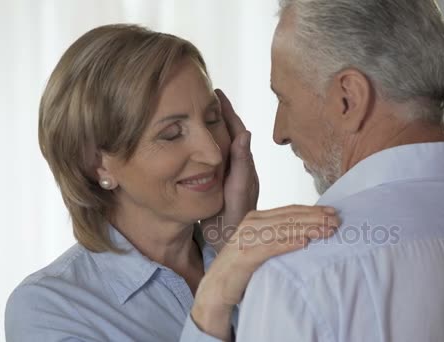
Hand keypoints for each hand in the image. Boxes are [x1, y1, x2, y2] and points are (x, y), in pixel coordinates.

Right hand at [191, 205, 339, 340]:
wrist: (216, 287)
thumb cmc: (241, 267)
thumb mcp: (260, 244)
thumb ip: (277, 234)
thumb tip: (305, 231)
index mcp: (256, 218)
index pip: (290, 210)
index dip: (312, 210)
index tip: (332, 212)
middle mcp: (252, 224)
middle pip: (290, 217)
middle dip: (315, 218)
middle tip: (337, 221)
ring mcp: (248, 238)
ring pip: (284, 229)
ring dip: (308, 229)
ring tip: (327, 231)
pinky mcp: (245, 256)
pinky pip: (271, 247)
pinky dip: (288, 244)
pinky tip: (304, 243)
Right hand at [201, 89, 258, 251]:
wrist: (230, 244)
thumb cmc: (234, 222)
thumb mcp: (237, 192)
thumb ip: (242, 165)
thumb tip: (246, 132)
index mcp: (243, 165)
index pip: (236, 130)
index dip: (226, 111)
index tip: (216, 92)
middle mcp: (239, 167)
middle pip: (229, 134)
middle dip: (219, 114)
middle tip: (206, 95)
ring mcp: (230, 176)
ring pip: (222, 145)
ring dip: (214, 127)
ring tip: (200, 111)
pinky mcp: (221, 185)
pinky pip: (215, 158)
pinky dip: (207, 144)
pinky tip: (197, 143)